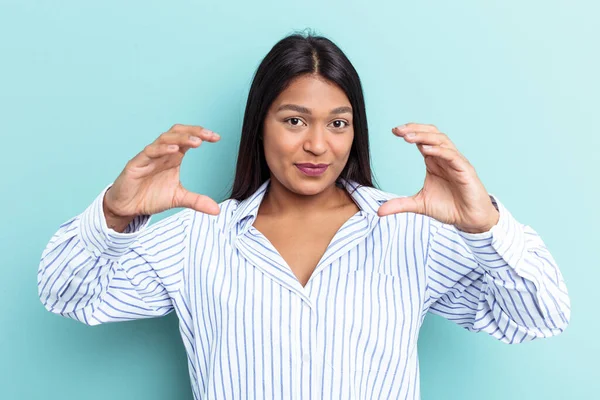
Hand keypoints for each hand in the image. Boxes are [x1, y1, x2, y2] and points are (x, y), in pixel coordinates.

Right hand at [103, 124, 221, 224]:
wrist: (128, 207)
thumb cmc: (150, 196)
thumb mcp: (178, 198)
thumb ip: (197, 201)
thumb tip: (216, 210)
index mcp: (173, 158)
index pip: (188, 139)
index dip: (201, 135)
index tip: (217, 138)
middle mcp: (162, 153)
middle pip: (177, 133)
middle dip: (194, 131)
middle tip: (209, 135)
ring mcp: (149, 156)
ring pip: (164, 139)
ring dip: (181, 138)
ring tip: (196, 141)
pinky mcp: (136, 164)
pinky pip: (149, 152)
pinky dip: (162, 149)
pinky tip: (174, 150)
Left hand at [377, 123, 498, 233]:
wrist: (469, 220)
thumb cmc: (449, 208)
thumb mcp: (419, 205)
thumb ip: (399, 205)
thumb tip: (379, 211)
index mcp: (434, 161)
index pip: (422, 140)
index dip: (409, 133)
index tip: (394, 131)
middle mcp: (445, 158)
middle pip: (431, 134)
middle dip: (415, 130)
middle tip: (398, 130)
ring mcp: (456, 162)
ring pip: (441, 141)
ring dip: (424, 137)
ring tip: (408, 136)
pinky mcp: (465, 170)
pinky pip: (452, 155)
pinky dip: (439, 150)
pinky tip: (425, 149)